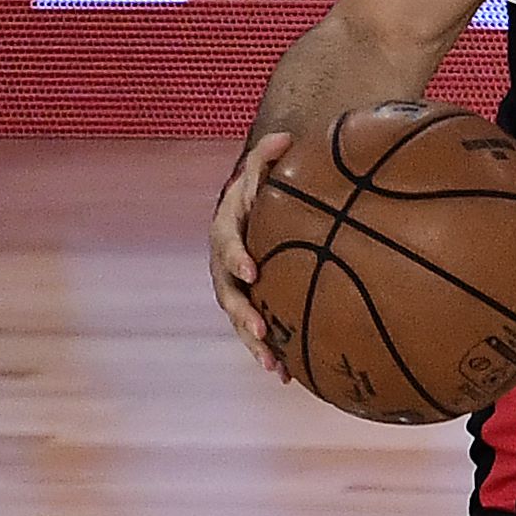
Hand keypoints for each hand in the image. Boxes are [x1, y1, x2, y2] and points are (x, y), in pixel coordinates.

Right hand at [209, 131, 296, 380]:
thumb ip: (268, 156)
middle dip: (244, 314)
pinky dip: (272, 353)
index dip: (237, 257)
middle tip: (261, 331)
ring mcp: (235, 289)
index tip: (252, 271)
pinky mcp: (251, 306)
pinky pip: (258, 332)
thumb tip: (286, 138)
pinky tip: (290, 377)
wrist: (254, 211)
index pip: (227, 243)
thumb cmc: (263, 188)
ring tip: (274, 366)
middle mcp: (224, 264)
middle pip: (229, 293)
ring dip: (255, 344)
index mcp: (227, 230)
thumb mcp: (261, 169)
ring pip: (240, 320)